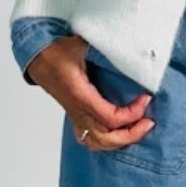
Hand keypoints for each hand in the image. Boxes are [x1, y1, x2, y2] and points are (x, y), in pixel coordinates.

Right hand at [25, 35, 156, 151]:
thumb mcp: (81, 43)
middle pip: (105, 138)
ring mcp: (75, 115)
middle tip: (148, 122)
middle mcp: (77, 110)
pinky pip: (90, 139)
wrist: (36, 57)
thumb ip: (104, 45)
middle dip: (131, 134)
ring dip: (120, 140)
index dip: (132, 113)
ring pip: (97, 143)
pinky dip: (107, 141)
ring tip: (138, 129)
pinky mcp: (75, 116)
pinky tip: (121, 132)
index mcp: (79, 94)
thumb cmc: (56, 51)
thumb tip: (128, 45)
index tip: (145, 98)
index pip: (110, 117)